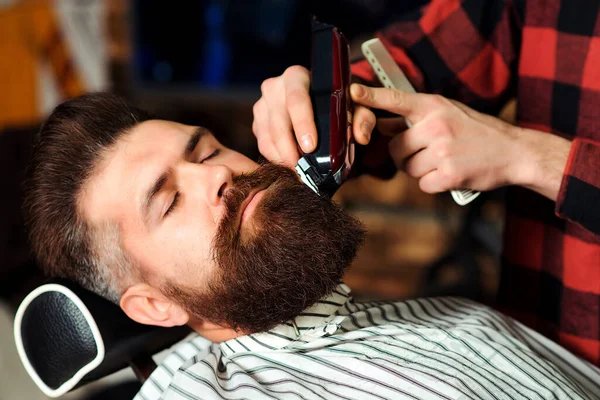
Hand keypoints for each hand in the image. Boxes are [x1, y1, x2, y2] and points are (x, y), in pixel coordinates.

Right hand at [252, 66, 377, 167]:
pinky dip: (275, 158)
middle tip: (302, 169)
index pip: (296, 99)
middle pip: (278, 121)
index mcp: (296, 76)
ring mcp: (262, 105)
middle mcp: (274, 87)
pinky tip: (289, 166)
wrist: (315, 96)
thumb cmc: (334, 99)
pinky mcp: (257, 121)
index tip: (310, 147)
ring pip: (267, 136)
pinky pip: (262, 143)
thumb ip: (362, 117)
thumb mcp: (353, 103)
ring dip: (281, 157)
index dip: (302, 124)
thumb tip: (361, 136)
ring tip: (298, 172)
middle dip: (289, 148)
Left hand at [350, 84, 570, 198]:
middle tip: (425, 154)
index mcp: (434, 106)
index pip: (396, 99)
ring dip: (420, 171)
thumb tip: (381, 124)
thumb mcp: (447, 113)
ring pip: (407, 168)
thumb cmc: (476, 131)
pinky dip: (433, 183)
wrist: (514, 152)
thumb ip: (414, 118)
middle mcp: (436, 125)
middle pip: (395, 148)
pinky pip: (422, 184)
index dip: (372, 96)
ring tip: (442, 162)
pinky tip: (449, 174)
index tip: (353, 92)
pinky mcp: (449, 174)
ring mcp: (443, 150)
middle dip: (404, 155)